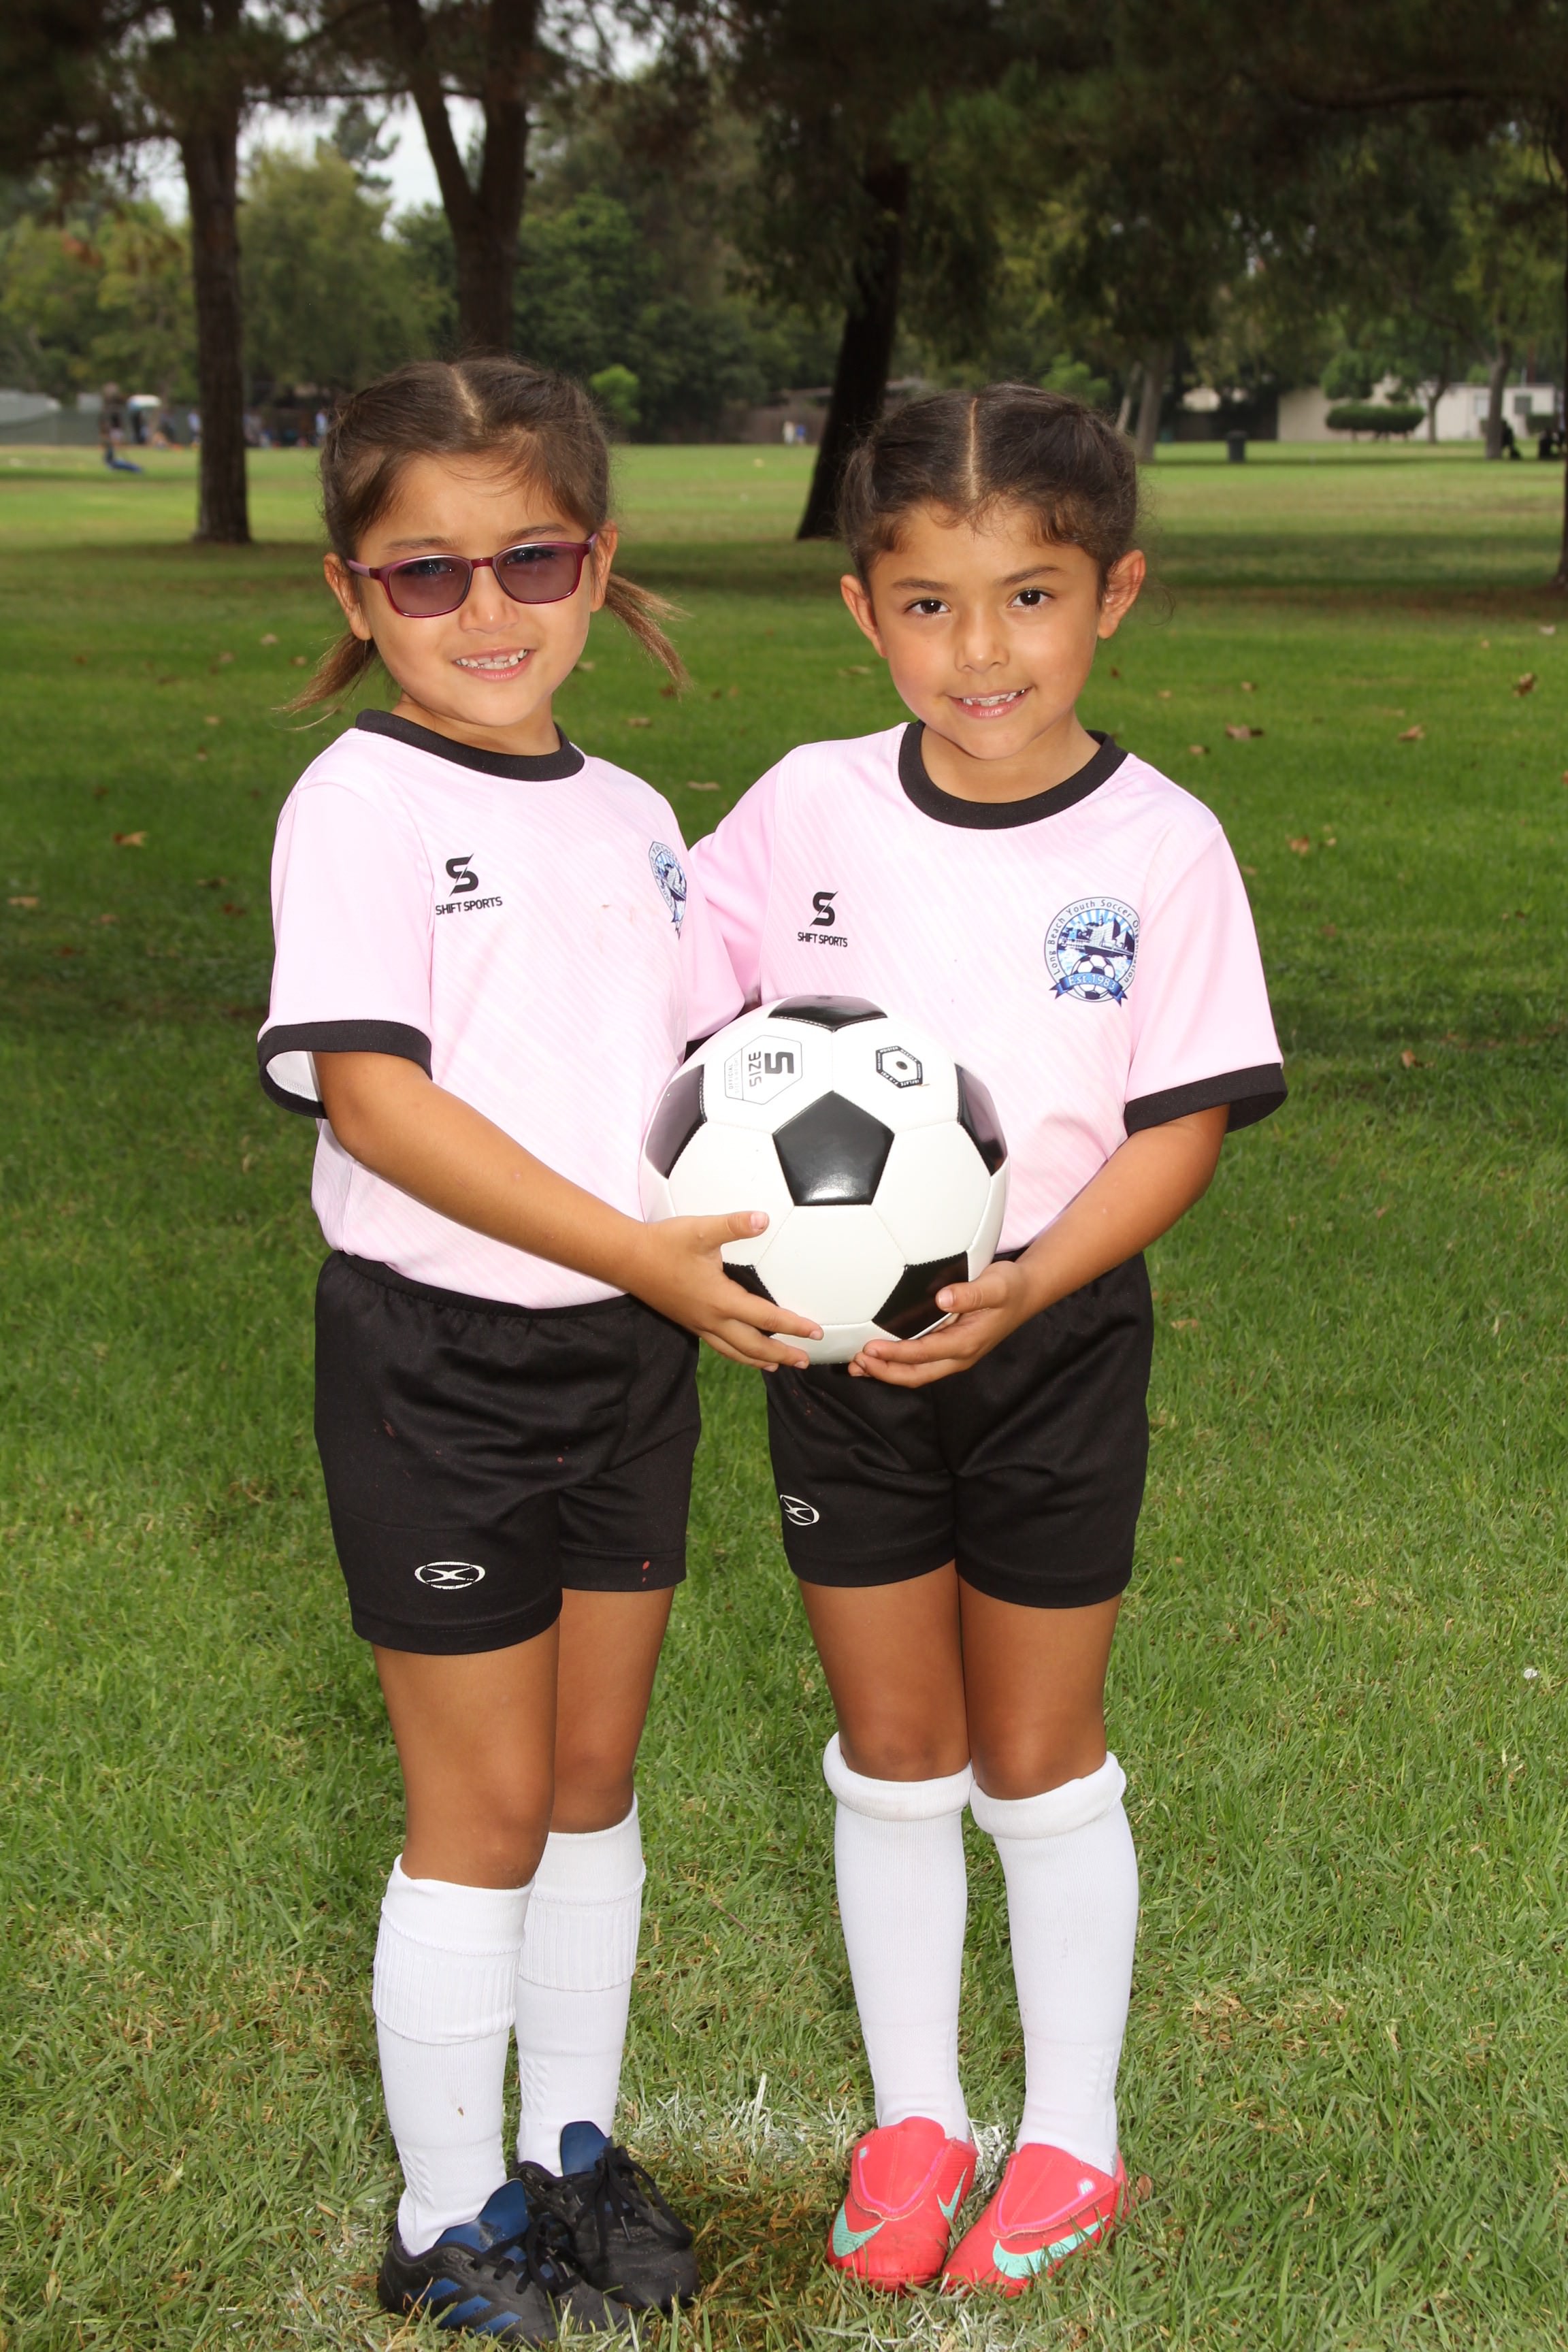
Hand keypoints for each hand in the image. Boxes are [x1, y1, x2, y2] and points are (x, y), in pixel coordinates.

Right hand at [626, 1210, 821, 1369]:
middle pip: (753, 1346)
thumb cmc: (664, 1244)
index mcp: (720, 1300)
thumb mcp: (700, 1230)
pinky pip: (718, 1346)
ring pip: (734, 1351)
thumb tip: (762, 1218)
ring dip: (758, 1360)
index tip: (815, 1333)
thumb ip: (734, 1225)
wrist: (626, 1259)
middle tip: (804, 1361)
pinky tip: (741, 1350)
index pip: (766, 1318)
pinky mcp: (688, 1322)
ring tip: (776, 1367)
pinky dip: (736, 1353)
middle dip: (781, 1355)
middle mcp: (711, 1319)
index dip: (793, 1326)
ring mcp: (698, 1324)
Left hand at [848, 1257, 1038, 1387]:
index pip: (924, 1354)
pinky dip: (896, 1364)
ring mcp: (954, 1355)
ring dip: (887, 1372)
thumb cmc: (1010, 1287)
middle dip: (885, 1372)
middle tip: (857, 1362)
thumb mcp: (996, 1285)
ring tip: (858, 1365)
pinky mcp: (949, 1349)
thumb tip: (943, 1298)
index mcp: (967, 1342)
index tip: (870, 1348)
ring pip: (916, 1373)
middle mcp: (959, 1355)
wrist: (1026, 1293)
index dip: (896, 1354)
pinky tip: (876, 1357)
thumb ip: (970, 1293)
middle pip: (916, 1374)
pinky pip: (919, 1364)